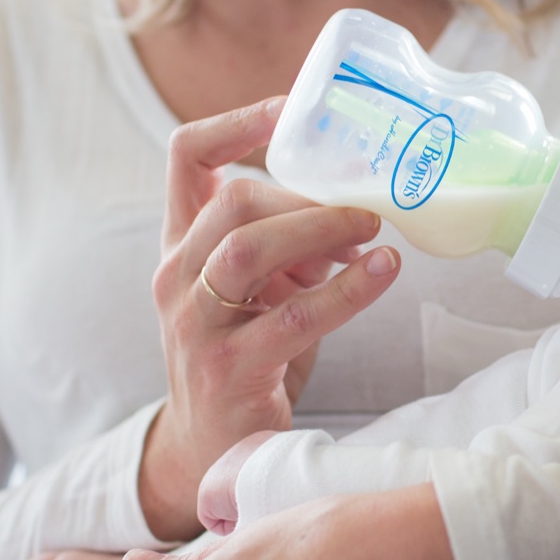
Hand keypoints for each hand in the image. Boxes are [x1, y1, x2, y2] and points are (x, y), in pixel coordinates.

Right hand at [140, 98, 401, 539]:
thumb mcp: (259, 290)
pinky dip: (347, 291)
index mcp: (182, 247)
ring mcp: (194, 326)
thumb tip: (359, 207)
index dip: (237, 122)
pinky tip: (383, 273)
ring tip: (373, 232)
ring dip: (320, 231)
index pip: (185, 158)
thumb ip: (290, 246)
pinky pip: (292, 317)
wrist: (214, 452)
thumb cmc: (248, 358)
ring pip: (249, 251)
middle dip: (305, 195)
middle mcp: (176, 279)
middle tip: (366, 206)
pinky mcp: (227, 370)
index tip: (292, 106)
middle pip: (230, 201)